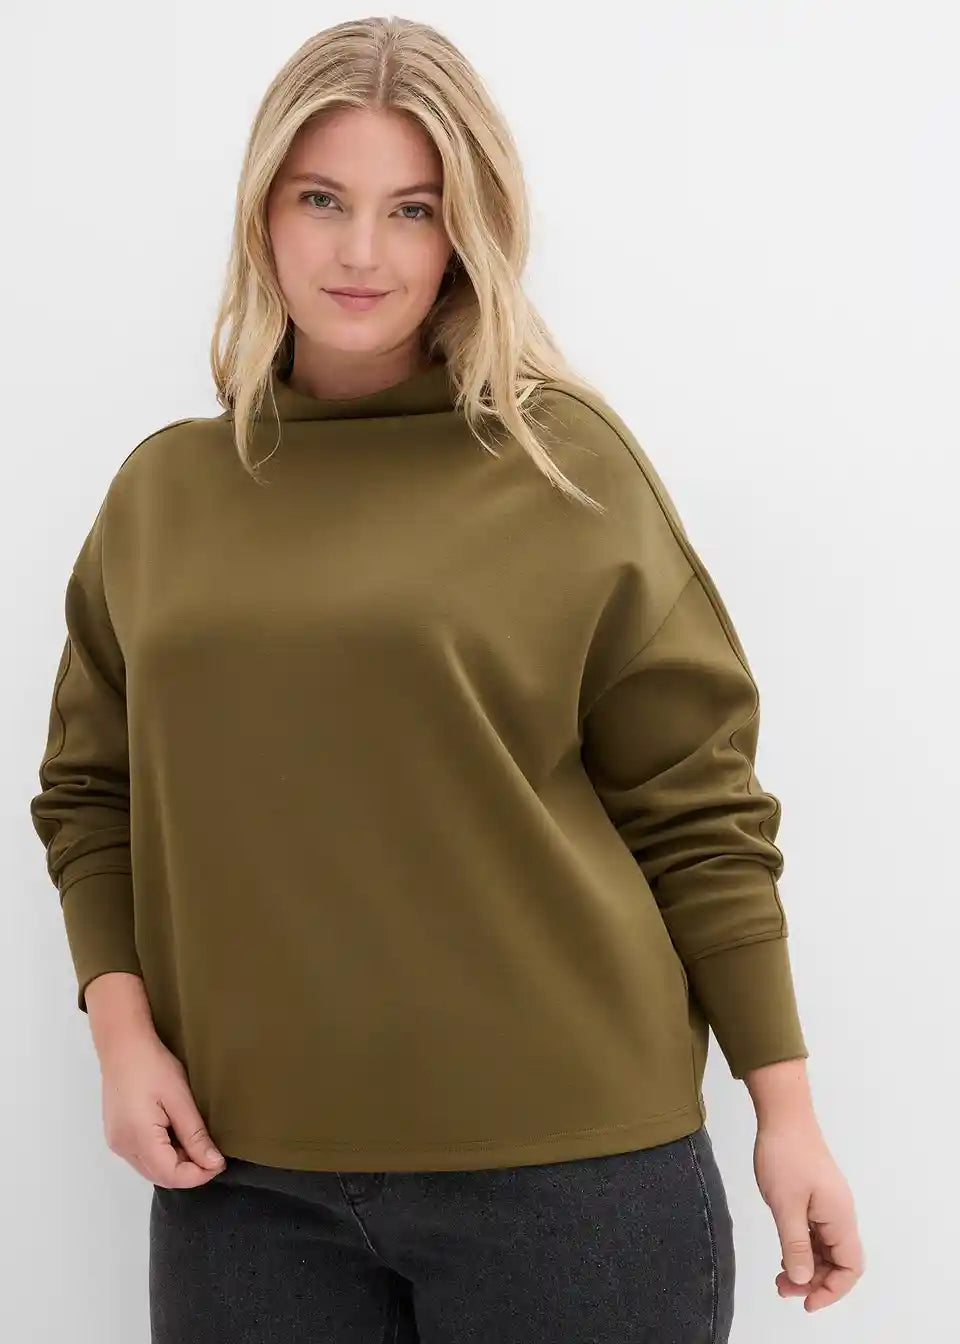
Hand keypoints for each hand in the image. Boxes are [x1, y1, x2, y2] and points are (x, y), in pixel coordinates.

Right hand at [98, 1028, 226, 1187]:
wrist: (122, 1045)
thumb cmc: (153, 1066)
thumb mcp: (180, 1099)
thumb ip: (195, 1135)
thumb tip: (213, 1164)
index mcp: (138, 1139)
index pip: (171, 1175)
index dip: (198, 1175)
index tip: (220, 1162)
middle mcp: (123, 1147)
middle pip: (159, 1176)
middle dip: (189, 1171)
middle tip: (213, 1154)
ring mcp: (117, 1142)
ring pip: (150, 1169)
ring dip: (175, 1164)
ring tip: (198, 1144)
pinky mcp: (117, 1135)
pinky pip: (142, 1156)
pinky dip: (162, 1155)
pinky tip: (177, 1137)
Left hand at [753, 1118, 863, 1310]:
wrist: (783, 1115)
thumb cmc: (785, 1155)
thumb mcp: (786, 1205)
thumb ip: (795, 1245)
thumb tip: (803, 1280)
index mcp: (840, 1218)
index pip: (850, 1268)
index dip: (832, 1291)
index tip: (806, 1302)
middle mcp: (840, 1214)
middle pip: (838, 1261)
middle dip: (814, 1281)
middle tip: (783, 1288)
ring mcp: (829, 1205)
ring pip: (825, 1248)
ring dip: (807, 1265)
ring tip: (780, 1276)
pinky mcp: (816, 1196)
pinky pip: (815, 1233)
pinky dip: (802, 1247)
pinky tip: (784, 1252)